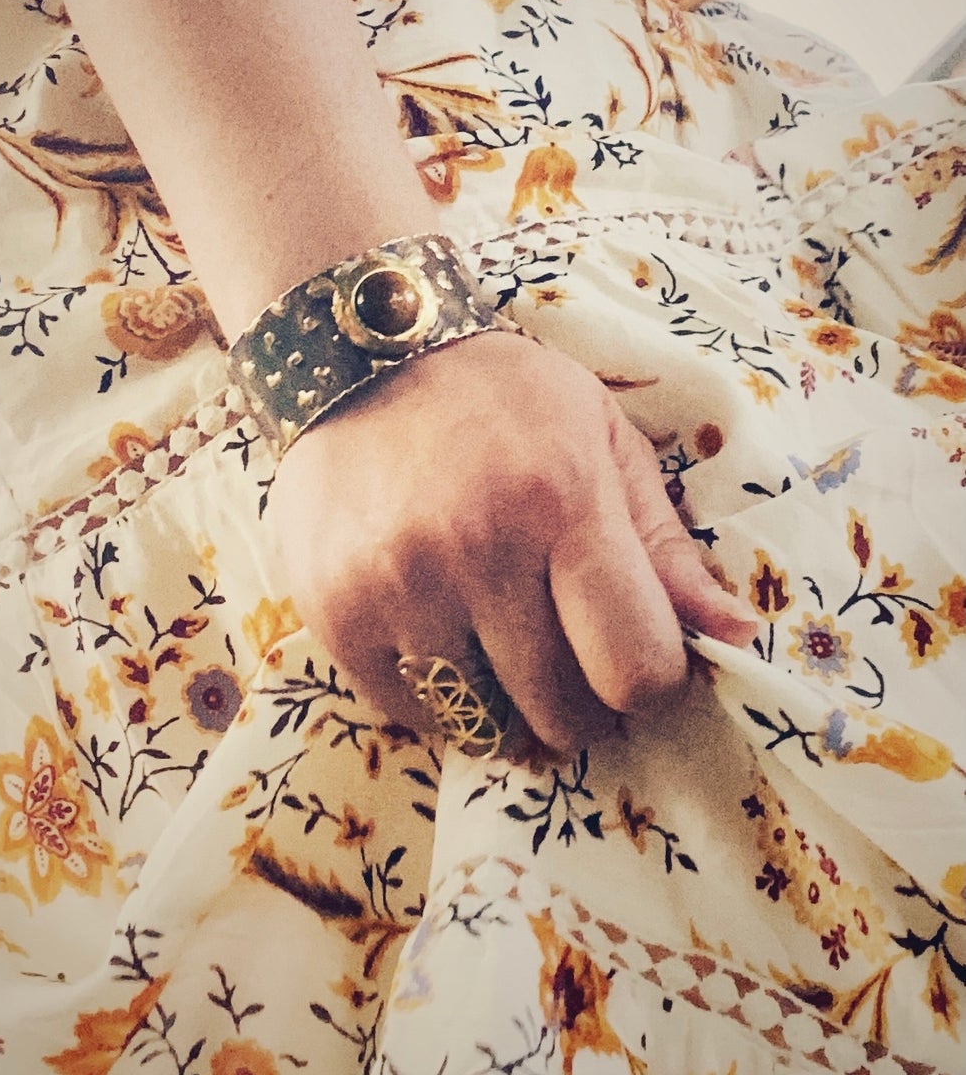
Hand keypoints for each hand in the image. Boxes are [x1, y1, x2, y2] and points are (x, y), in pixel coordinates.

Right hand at [267, 329, 756, 755]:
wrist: (360, 351)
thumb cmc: (502, 398)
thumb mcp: (604, 440)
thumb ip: (667, 547)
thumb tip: (740, 638)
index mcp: (563, 502)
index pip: (635, 669)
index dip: (650, 682)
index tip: (634, 659)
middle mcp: (477, 549)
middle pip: (562, 710)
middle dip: (581, 700)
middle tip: (567, 660)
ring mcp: (397, 586)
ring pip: (482, 722)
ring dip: (505, 704)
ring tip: (500, 649)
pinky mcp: (335, 611)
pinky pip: (406, 711)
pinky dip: (433, 696)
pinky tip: (438, 641)